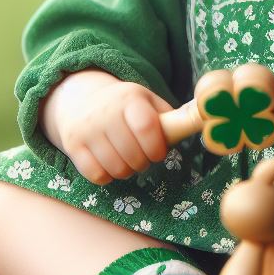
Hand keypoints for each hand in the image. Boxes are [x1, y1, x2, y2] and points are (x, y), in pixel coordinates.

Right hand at [40, 69, 173, 184]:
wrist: (80, 99)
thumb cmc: (125, 106)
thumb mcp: (147, 100)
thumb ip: (171, 115)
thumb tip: (200, 122)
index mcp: (129, 98)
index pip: (146, 128)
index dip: (157, 147)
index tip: (159, 152)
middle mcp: (105, 113)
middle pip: (133, 155)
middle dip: (144, 162)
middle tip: (143, 156)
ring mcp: (87, 130)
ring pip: (116, 168)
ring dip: (127, 170)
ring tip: (128, 158)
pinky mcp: (73, 146)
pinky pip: (96, 175)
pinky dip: (107, 176)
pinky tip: (110, 163)